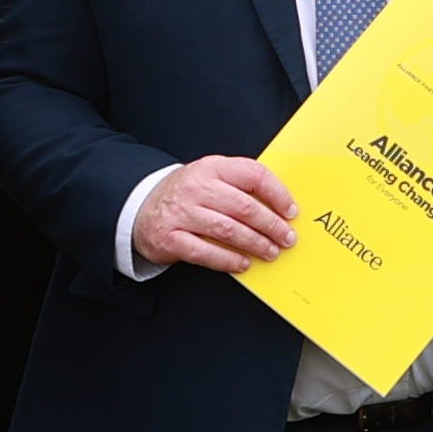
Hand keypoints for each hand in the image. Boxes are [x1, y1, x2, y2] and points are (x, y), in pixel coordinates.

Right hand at [134, 155, 295, 274]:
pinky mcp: (169, 238)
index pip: (253, 174)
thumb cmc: (187, 195)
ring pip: (227, 230)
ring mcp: (181, 213)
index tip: (291, 211)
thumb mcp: (211, 178)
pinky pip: (205, 252)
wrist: (141, 206)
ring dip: (255, 244)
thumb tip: (280, 208)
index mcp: (212, 167)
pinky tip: (243, 264)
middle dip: (271, 226)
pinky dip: (228, 260)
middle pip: (243, 207)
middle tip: (286, 238)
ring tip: (271, 252)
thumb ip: (240, 186)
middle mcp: (196, 187)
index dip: (277, 194)